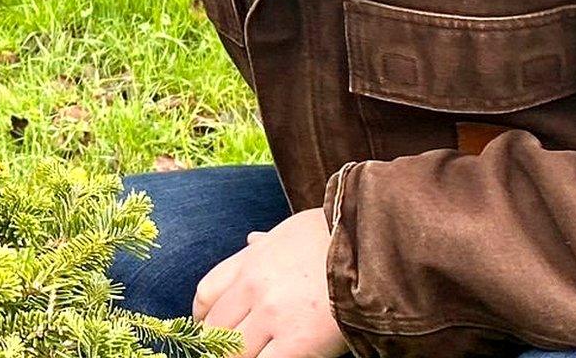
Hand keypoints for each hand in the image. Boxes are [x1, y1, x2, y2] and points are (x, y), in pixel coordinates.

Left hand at [193, 208, 347, 357]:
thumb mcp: (292, 230)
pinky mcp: (297, 342)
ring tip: (255, 356)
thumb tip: (252, 240)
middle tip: (231, 352)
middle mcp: (253, 288)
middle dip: (219, 346)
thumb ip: (267, 243)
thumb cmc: (335, 237)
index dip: (202, 319)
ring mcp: (272, 316)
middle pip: (215, 329)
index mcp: (250, 261)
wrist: (373, 245)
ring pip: (233, 352)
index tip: (208, 330)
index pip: (205, 295)